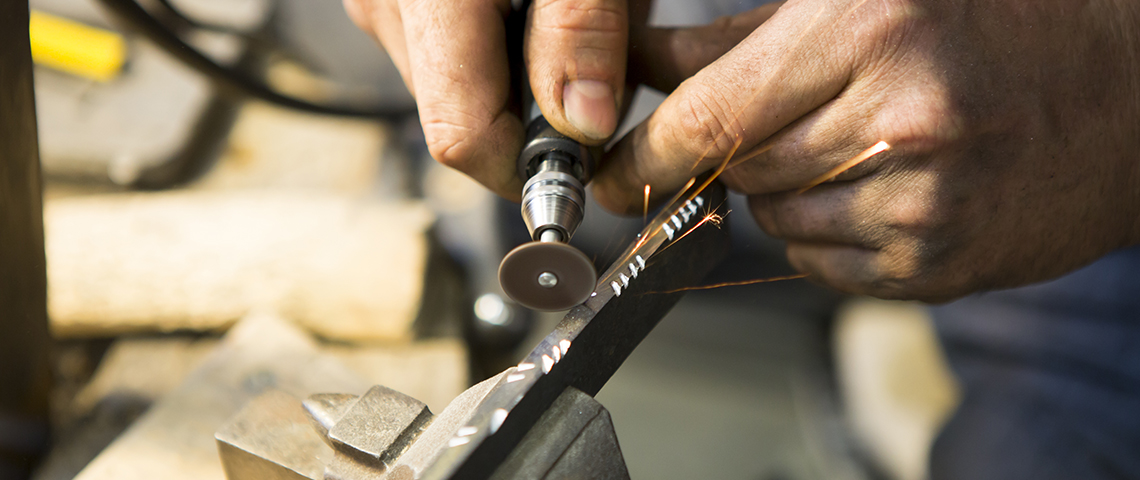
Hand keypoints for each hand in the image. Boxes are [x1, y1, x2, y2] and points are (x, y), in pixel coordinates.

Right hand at [344, 0, 633, 199]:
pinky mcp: (399, 4)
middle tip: (602, 50)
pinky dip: (511, 43)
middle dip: (542, 112)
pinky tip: (543, 3)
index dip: (532, 167)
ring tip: (575, 10)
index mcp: (431, 0)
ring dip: (529, 76)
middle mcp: (390, 10)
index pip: (466, 139)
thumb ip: (580, 33)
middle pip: (465, 123)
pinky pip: (455, 54)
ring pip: (463, 94)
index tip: (590, 157)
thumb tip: (584, 127)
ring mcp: (386, 7)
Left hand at [594, 0, 1139, 300]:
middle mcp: (897, 121)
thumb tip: (643, 66)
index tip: (615, 170)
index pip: (710, 116)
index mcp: (871, 30)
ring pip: (775, 222)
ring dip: (782, 192)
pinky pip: (822, 265)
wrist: (1124, 93)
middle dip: (729, 155)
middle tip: (778, 123)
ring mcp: (922, 204)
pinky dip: (824, 232)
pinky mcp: (935, 265)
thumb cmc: (992, 26)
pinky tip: (879, 188)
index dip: (646, 151)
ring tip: (851, 145)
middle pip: (737, 171)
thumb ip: (735, 39)